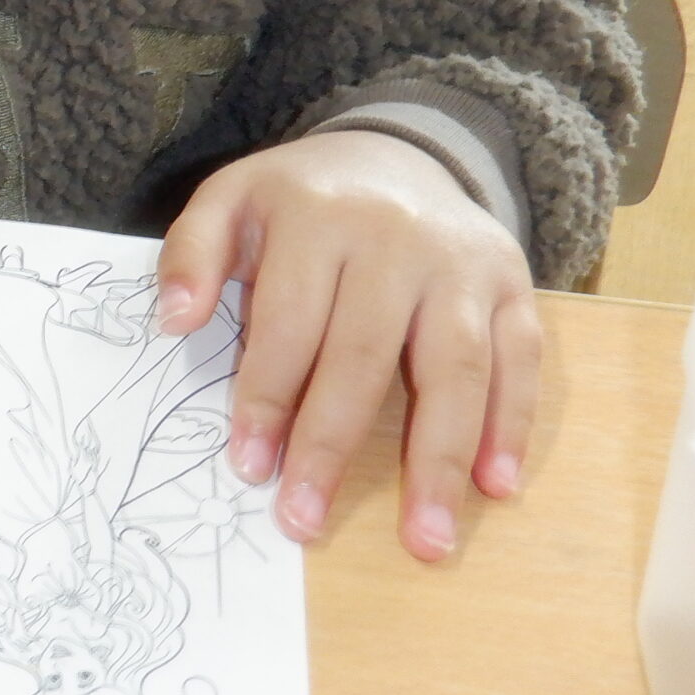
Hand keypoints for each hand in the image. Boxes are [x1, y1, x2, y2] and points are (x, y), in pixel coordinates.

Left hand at [154, 130, 539, 562]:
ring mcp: (463, 263)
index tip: (248, 466)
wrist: (398, 154)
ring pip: (455, 366)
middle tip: (305, 520)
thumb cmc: (301, 201)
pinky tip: (496, 486)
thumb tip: (173, 320)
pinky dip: (512, 424)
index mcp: (317, 217)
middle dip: (332, 444)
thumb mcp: (231, 199)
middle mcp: (397, 238)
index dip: (266, 396)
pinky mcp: (513, 285)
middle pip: (364, 353)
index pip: (289, 320)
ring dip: (440, 459)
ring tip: (424, 540)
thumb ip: (191, 252)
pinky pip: (521, 359)